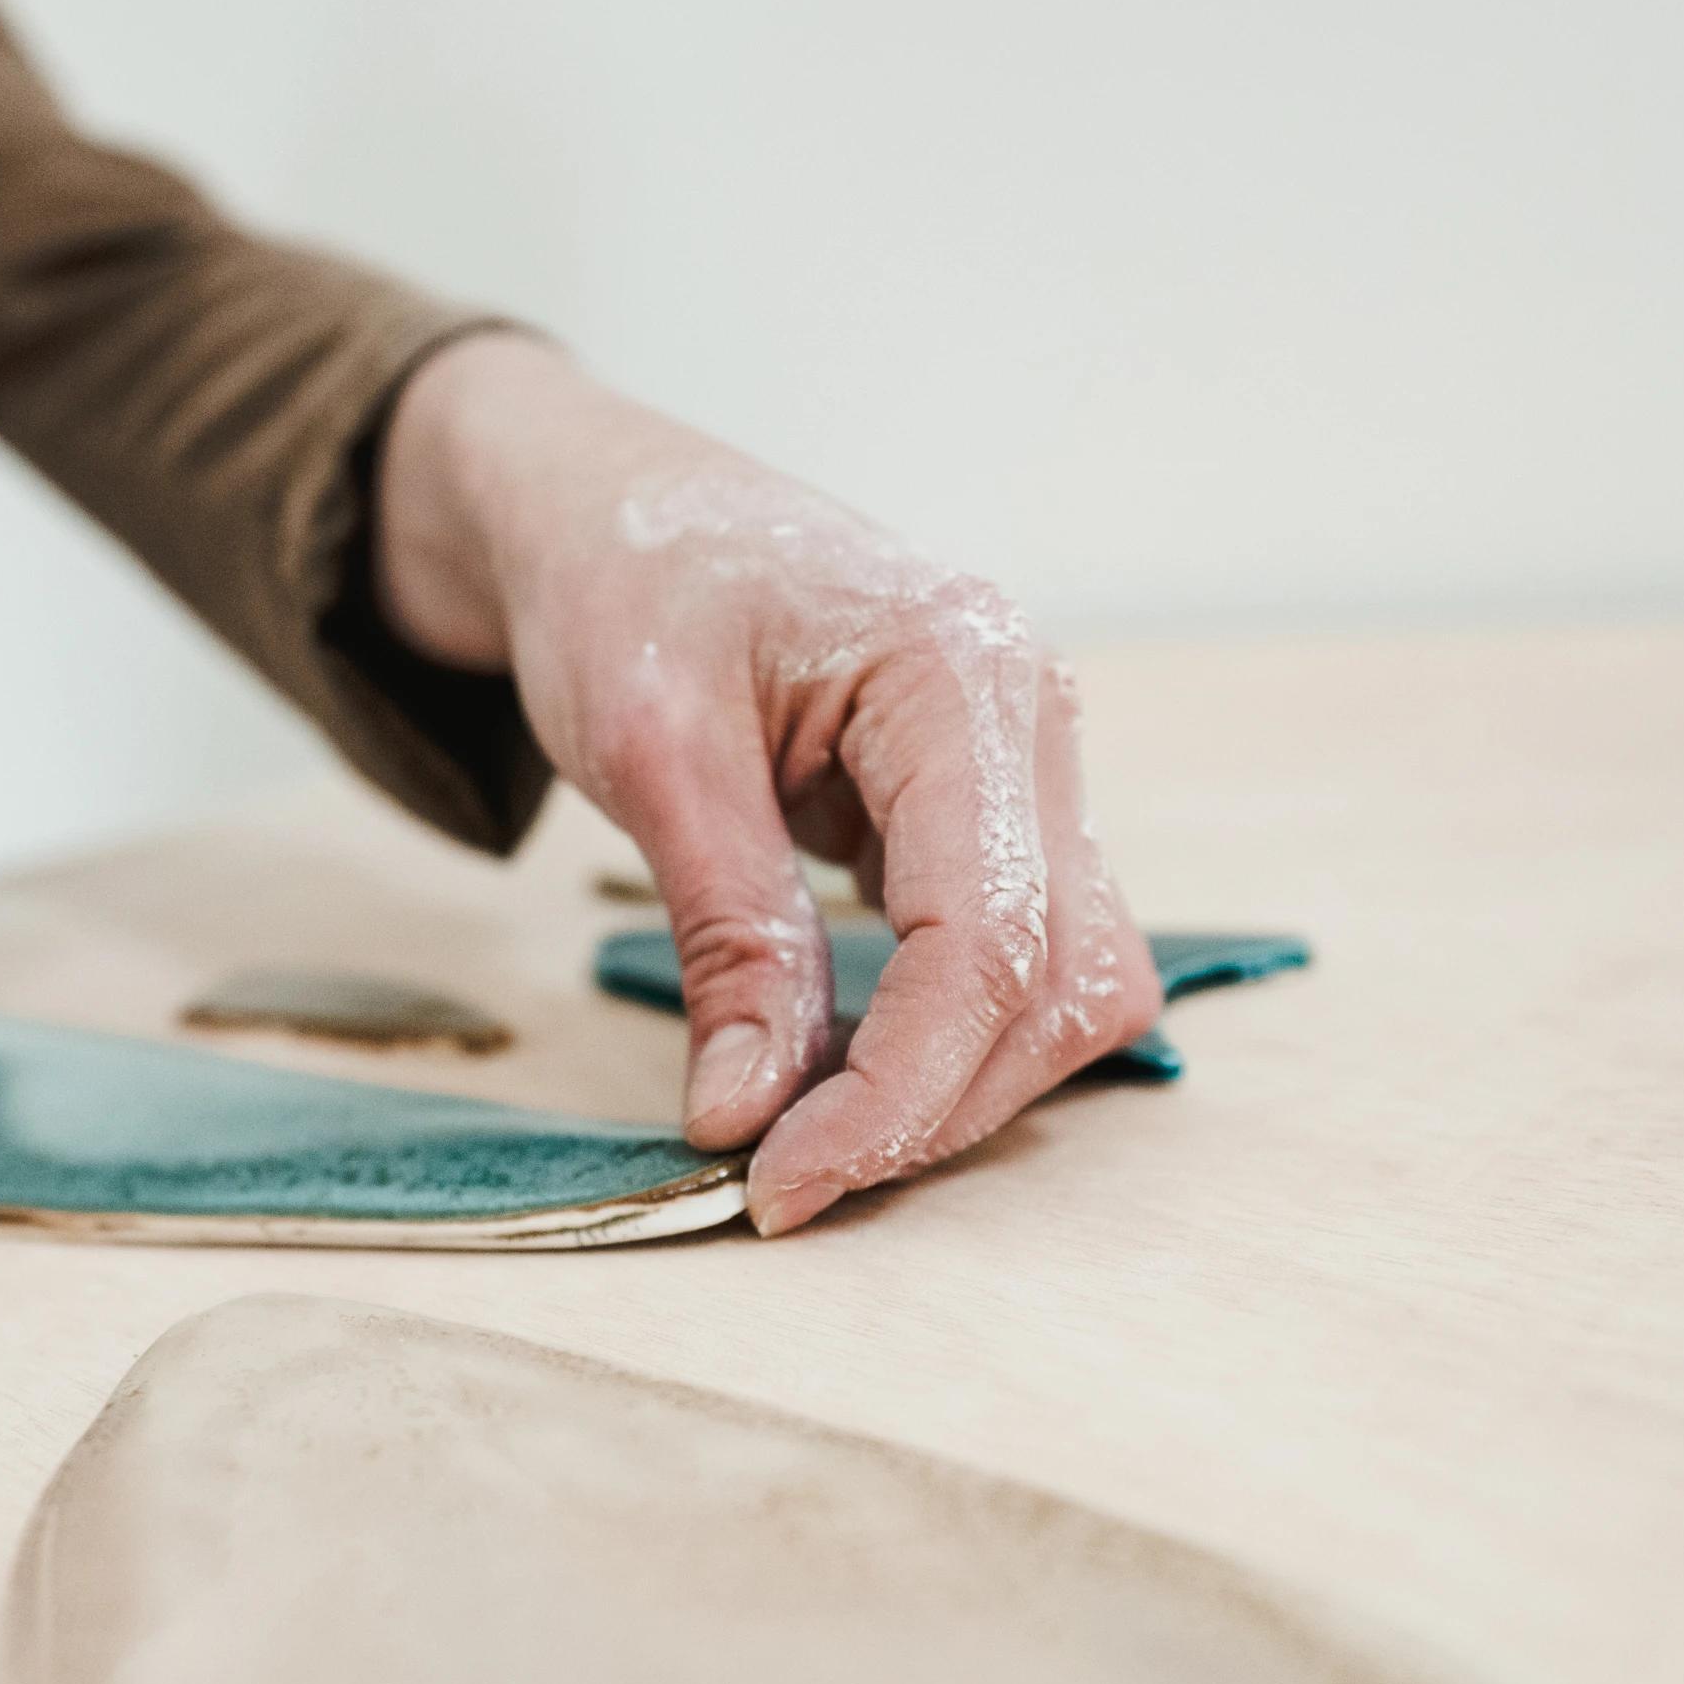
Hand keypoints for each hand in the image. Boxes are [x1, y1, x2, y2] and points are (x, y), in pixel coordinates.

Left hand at [376, 335, 1161, 1232]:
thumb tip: (747, 1115)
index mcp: (959, 672)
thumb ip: (724, 935)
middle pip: (1057, 981)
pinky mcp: (994, 814)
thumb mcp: (649, 754)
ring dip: (960, 1083)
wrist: (613, 501)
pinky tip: (842, 1071)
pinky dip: (949, 1037)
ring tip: (811, 1136)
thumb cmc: (626, 581)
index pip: (984, 941)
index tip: (782, 1183)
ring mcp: (1029, 767)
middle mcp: (1030, 720)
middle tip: (782, 1182)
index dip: (897, 1090)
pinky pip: (1023, 957)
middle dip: (933, 1105)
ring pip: (1070, 984)